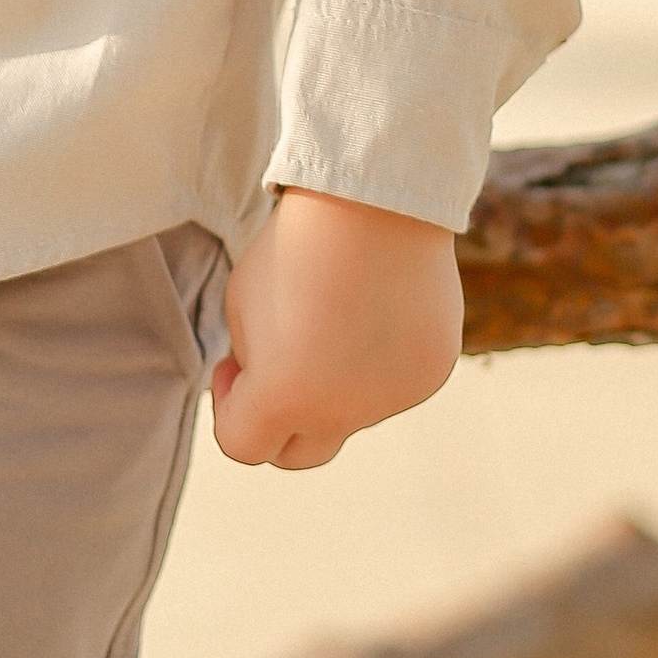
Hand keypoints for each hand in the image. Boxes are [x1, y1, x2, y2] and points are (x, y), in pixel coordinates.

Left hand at [209, 188, 461, 470]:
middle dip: (278, 422)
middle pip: (299, 454)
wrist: (374, 203)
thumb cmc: (296, 245)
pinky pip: (393, 383)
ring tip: (337, 304)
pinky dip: (378, 359)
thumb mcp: (244, 304)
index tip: (233, 365)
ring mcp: (392, 398)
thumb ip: (253, 360)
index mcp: (284, 396)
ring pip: (350, 410)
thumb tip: (272, 384)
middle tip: (276, 367)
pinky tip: (377, 303)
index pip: (242, 444)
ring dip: (333, 379)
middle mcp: (342, 412)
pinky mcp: (429, 375)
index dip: (228, 404)